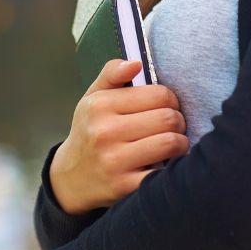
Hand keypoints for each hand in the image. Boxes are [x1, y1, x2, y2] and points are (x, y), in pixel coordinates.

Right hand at [48, 58, 188, 214]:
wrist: (71, 178)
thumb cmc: (90, 130)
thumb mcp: (92, 98)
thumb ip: (112, 73)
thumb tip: (136, 63)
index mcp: (99, 105)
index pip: (159, 94)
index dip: (171, 100)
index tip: (167, 106)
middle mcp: (104, 132)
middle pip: (168, 118)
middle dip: (178, 121)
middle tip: (174, 126)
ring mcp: (114, 161)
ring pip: (170, 143)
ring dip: (180, 143)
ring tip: (173, 143)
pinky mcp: (124, 186)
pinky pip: (163, 173)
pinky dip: (172, 167)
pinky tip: (166, 164)